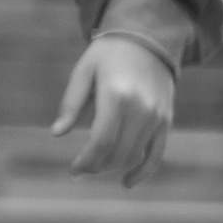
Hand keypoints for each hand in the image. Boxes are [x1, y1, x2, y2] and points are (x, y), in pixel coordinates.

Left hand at [52, 35, 176, 187]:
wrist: (147, 40)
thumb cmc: (107, 55)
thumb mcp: (83, 71)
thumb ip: (71, 103)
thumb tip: (56, 134)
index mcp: (117, 95)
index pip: (101, 140)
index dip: (86, 160)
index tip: (73, 169)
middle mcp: (141, 109)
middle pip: (118, 152)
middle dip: (97, 166)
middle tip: (79, 170)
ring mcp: (157, 117)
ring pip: (135, 155)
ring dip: (114, 168)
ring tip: (95, 168)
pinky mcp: (166, 121)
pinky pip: (157, 154)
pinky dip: (144, 171)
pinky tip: (127, 182)